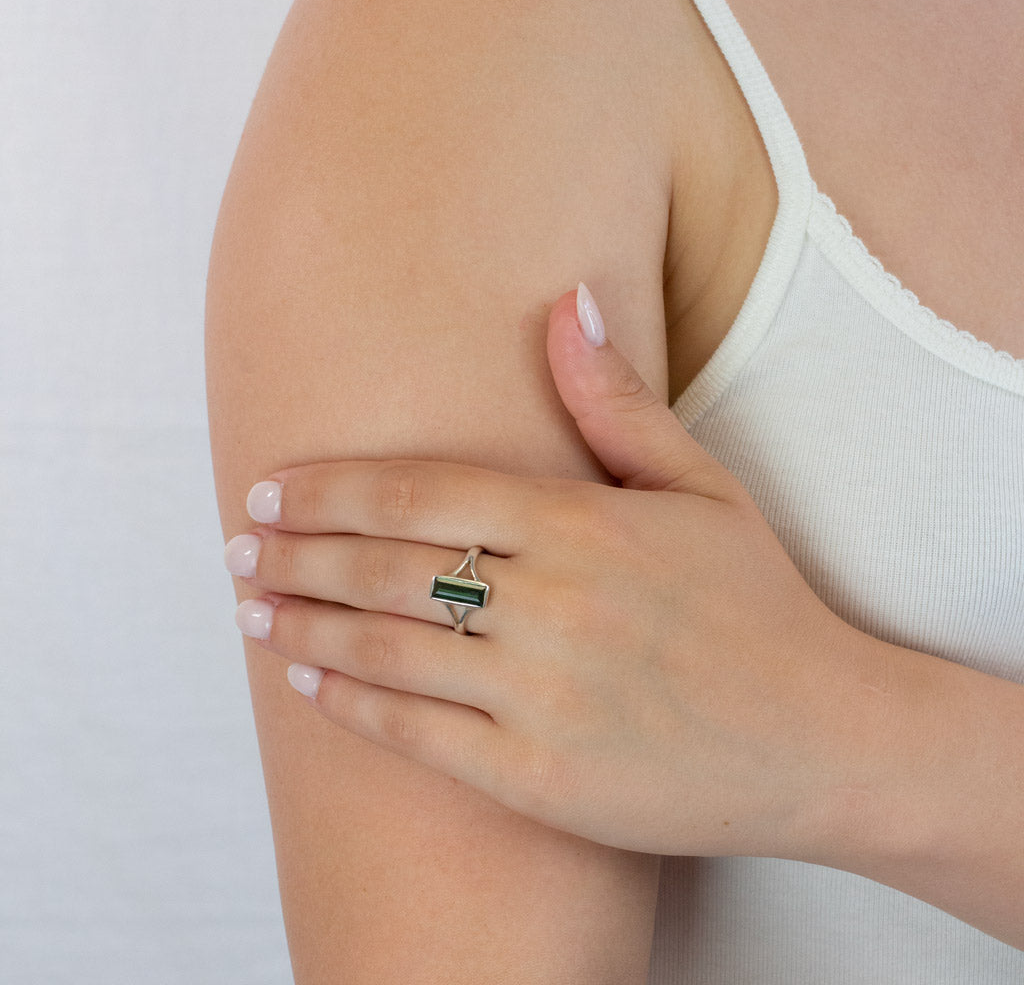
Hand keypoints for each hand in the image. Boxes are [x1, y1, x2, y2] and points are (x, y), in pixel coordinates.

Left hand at [225, 285, 865, 858]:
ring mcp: (543, 697)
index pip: (423, 493)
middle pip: (389, 568)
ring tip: (248, 608)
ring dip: (303, 626)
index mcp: (585, 525)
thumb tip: (566, 300)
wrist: (822, 736)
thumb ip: (618, 402)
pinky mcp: (541, 778)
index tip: (271, 490)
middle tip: (235, 547)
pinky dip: (352, 704)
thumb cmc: (757, 603)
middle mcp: (555, 607)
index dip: (332, 491)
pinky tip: (307, 681)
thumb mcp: (702, 487)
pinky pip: (419, 736)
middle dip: (296, 555)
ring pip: (388, 650)